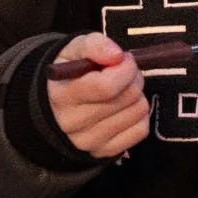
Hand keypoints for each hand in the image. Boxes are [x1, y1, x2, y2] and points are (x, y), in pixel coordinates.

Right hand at [45, 34, 149, 158]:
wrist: (56, 103)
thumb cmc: (72, 72)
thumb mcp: (76, 49)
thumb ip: (95, 45)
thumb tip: (117, 56)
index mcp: (62, 95)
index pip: (106, 87)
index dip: (125, 68)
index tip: (123, 59)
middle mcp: (72, 123)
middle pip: (127, 98)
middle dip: (133, 78)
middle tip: (124, 73)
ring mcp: (88, 142)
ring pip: (138, 112)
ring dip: (137, 96)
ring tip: (122, 90)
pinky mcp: (103, 152)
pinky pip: (140, 130)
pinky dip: (139, 115)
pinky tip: (124, 107)